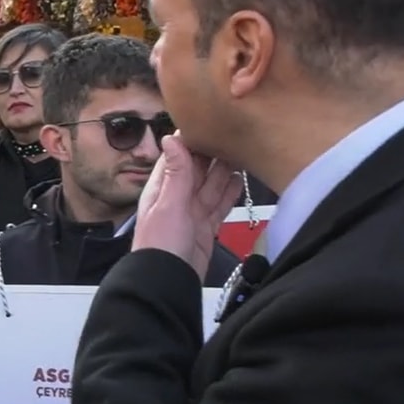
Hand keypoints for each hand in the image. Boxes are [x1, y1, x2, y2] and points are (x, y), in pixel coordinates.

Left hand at [132, 131, 241, 279]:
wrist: (166, 282)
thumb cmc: (160, 244)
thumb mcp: (169, 205)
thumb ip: (176, 173)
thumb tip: (170, 137)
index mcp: (162, 188)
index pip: (177, 157)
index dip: (191, 140)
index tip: (208, 120)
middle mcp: (176, 198)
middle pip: (198, 169)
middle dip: (214, 153)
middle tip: (235, 133)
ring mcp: (192, 213)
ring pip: (212, 186)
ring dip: (225, 171)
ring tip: (243, 150)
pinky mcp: (206, 228)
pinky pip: (219, 205)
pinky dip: (229, 193)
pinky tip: (241, 180)